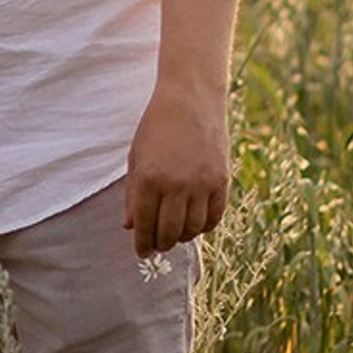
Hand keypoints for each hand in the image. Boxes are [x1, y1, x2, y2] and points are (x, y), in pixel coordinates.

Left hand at [123, 88, 229, 255]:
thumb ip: (133, 194)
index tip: (142, 252)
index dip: (143, 244)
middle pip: (169, 233)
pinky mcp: (221, 181)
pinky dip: (205, 226)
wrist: (190, 99)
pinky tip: (196, 224)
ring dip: (182, 236)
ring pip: (193, 229)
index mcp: (149, 179)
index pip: (145, 226)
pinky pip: (214, 217)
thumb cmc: (157, 127)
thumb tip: (131, 227)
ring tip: (175, 233)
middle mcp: (176, 185)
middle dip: (161, 244)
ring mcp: (201, 184)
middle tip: (158, 246)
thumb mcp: (136, 157)